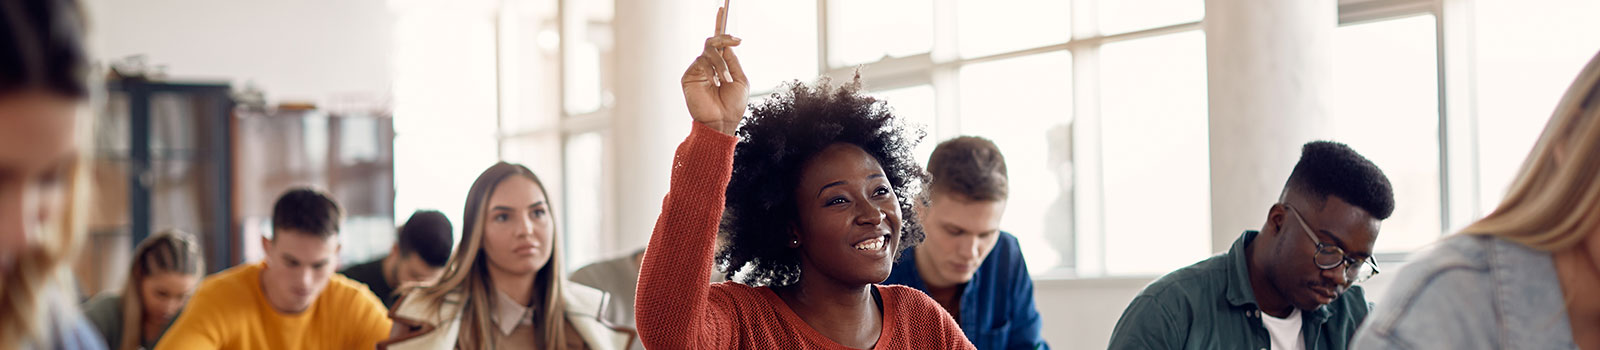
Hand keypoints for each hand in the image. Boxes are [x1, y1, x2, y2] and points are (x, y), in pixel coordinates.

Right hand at [681, 7, 746, 135]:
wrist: (722, 122)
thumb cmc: (732, 105)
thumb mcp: (740, 79)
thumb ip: (732, 61)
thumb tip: (726, 45)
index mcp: (721, 65)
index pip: (719, 42)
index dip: (720, 25)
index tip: (723, 9)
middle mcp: (708, 65)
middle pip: (713, 41)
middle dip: (725, 38)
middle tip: (736, 41)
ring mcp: (698, 70)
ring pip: (708, 51)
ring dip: (721, 64)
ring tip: (726, 80)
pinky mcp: (689, 76)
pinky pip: (700, 63)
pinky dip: (711, 71)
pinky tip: (715, 83)